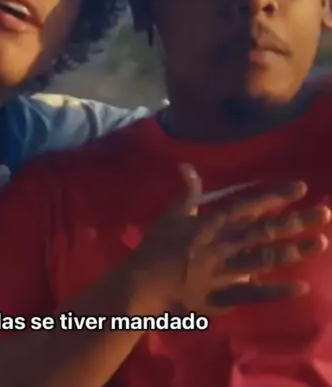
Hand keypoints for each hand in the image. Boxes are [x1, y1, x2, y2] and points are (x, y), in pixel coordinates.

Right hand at [130, 165, 329, 316]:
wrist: (145, 283)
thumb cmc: (158, 245)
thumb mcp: (171, 213)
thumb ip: (186, 191)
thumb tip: (187, 165)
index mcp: (213, 223)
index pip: (250, 205)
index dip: (275, 196)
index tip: (300, 188)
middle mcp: (227, 244)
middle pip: (266, 231)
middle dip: (296, 221)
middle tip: (325, 214)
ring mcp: (229, 270)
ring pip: (267, 259)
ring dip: (295, 251)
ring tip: (321, 242)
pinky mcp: (227, 294)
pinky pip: (256, 294)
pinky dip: (278, 292)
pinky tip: (301, 287)